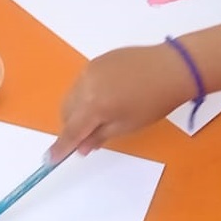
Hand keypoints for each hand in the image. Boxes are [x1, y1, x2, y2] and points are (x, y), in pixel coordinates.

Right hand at [49, 44, 195, 160]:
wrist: (170, 68)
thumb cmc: (153, 103)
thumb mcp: (127, 126)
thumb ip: (99, 136)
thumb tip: (81, 147)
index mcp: (94, 105)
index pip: (71, 130)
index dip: (61, 147)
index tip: (49, 160)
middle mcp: (85, 85)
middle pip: (66, 111)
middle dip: (72, 126)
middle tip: (88, 137)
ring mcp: (90, 70)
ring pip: (72, 95)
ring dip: (78, 109)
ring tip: (101, 115)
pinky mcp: (97, 60)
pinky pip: (83, 82)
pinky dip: (86, 94)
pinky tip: (107, 96)